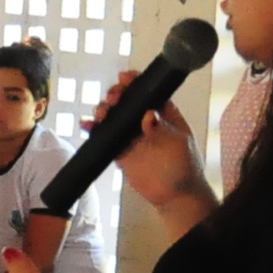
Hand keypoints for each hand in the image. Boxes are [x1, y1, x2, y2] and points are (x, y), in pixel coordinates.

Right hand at [83, 86, 207, 208]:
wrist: (174, 195)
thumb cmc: (184, 167)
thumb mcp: (178, 144)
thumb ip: (162, 128)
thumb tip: (147, 114)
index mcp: (163, 114)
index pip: (147, 91)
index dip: (135, 82)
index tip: (125, 78)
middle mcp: (144, 121)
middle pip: (126, 101)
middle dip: (116, 95)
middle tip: (113, 98)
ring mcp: (131, 135)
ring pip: (113, 116)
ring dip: (104, 110)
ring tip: (102, 114)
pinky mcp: (119, 150)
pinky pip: (104, 136)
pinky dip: (94, 130)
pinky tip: (87, 125)